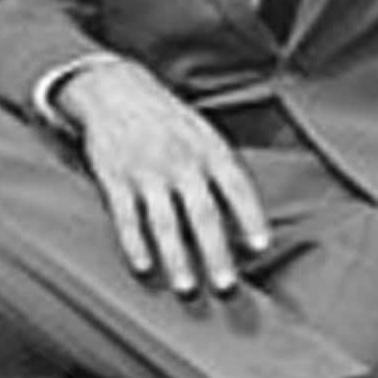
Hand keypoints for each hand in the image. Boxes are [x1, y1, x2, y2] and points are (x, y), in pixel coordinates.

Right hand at [57, 61, 269, 295]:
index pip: (236, 187)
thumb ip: (222, 171)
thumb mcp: (204, 133)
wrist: (115, 89)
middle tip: (225, 286)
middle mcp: (181, 162)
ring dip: (176, 258)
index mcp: (209, 150)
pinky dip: (135, 244)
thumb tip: (245, 220)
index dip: (251, 217)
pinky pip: (127, 218)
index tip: (261, 247)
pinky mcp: (116, 179)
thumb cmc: (169, 120)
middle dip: (216, 252)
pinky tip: (144, 268)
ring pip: (164, 222)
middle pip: (203, 214)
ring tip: (186, 287)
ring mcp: (147, 171)